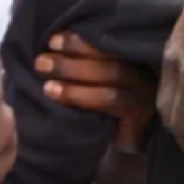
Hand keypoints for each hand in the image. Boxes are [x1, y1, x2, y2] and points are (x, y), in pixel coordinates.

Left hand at [37, 32, 156, 152]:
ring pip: (110, 75)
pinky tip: (58, 97)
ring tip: (47, 84)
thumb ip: (81, 68)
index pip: (105, 43)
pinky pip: (111, 99)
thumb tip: (48, 50)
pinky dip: (83, 96)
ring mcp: (142, 90)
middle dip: (72, 57)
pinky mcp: (139, 112)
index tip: (52, 41)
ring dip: (75, 76)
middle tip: (41, 62)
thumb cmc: (105, 111)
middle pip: (107, 57)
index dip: (79, 41)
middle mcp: (139, 70)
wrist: (128, 143)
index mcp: (128, 58)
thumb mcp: (95, 85)